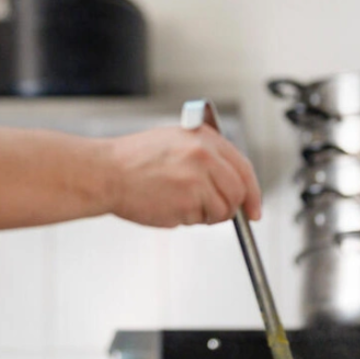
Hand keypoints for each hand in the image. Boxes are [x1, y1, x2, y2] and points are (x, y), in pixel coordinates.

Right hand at [106, 125, 261, 226]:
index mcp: (204, 138)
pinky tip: (168, 206)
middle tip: (212, 213)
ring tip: (180, 205)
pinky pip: (201, 220)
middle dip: (230, 208)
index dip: (253, 192)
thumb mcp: (174, 142)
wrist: (106, 172)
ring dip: (206, 216)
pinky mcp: (188, 201)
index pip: (244, 168)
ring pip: (222, 210)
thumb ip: (205, 157)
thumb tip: (229, 182)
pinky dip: (188, 220)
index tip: (253, 208)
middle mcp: (205, 155)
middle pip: (239, 192)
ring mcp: (198, 179)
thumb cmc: (132, 160)